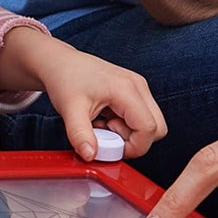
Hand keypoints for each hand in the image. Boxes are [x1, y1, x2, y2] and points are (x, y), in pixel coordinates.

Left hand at [0, 27, 166, 159]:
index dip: (134, 147)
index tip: (110, 147)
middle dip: (134, 140)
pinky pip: (140, 117)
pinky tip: (105, 118)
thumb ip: (80, 134)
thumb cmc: (65, 79)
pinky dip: (125, 125)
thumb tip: (90, 155)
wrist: (60, 63)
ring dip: (128, 133)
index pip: (149, 128)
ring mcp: (137, 87)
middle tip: (107, 134)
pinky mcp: (133, 91)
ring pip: (150, 124)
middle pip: (157, 128)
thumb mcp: (69, 109)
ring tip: (103, 123)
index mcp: (126, 89)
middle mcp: (138, 86)